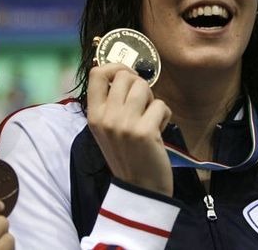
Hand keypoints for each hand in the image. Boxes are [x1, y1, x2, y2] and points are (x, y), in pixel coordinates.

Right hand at [87, 63, 172, 195]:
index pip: (96, 74)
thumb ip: (110, 103)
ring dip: (152, 99)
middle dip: (139, 85)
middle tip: (142, 104)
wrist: (139, 189)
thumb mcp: (107, 130)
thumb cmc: (126, 155)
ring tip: (150, 117)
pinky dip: (164, 116)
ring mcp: (124, 124)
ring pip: (144, 86)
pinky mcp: (145, 131)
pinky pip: (161, 105)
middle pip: (125, 76)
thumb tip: (123, 72)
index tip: (126, 75)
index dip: (115, 67)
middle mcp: (106, 117)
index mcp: (93, 115)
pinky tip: (157, 132)